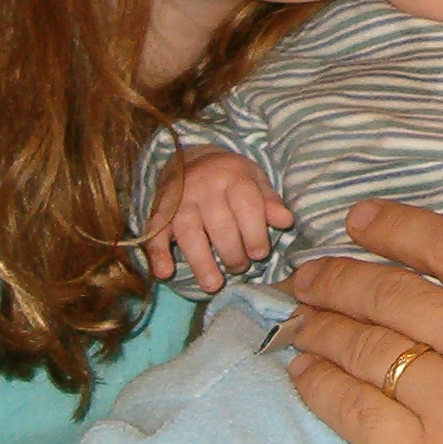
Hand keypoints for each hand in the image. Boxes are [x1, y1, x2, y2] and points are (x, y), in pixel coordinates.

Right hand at [144, 146, 293, 291]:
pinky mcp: (160, 213)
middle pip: (220, 225)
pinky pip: (155, 233)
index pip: (247, 207)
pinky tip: (164, 273)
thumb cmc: (231, 176)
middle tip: (240, 267)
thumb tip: (287, 221)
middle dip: (233, 253)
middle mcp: (205, 188)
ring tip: (214, 285)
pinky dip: (158, 254)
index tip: (260, 254)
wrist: (192, 158)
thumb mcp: (255, 180)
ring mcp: (180, 201)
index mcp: (234, 177)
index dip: (255, 234)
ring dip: (202, 262)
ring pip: (190, 233)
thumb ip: (269, 201)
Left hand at [283, 200, 442, 443]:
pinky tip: (305, 375)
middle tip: (309, 270)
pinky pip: (359, 414)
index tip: (362, 218)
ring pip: (369, 348)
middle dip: (342, 276)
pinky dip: (323, 388)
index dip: (398, 226)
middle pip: (395, 294)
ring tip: (295, 316)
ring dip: (322, 326)